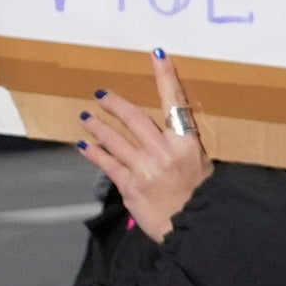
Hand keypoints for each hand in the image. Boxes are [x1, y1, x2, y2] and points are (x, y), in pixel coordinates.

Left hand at [71, 49, 210, 244]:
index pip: (176, 103)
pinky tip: (83, 145)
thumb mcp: (201, 166)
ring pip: (115, 138)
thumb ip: (183, 146)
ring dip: (97, 126)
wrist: (196, 229)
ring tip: (86, 116)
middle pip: (135, 117)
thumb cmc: (200, 197)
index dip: (165, 77)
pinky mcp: (130, 186)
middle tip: (100, 94)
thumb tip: (168, 129)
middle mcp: (166, 152)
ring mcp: (146, 169)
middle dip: (115, 103)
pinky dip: (93, 152)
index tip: (156, 56)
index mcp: (188, 144)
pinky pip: (107, 163)